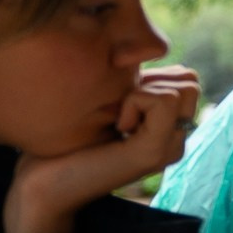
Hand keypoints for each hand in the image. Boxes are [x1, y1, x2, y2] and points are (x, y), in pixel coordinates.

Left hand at [5, 66, 201, 232]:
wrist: (42, 181)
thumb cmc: (64, 139)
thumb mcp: (109, 102)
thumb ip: (135, 86)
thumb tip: (149, 51)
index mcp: (168, 130)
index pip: (186, 79)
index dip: (152, 76)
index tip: (119, 101)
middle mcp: (175, 141)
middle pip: (190, 81)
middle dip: (152, 81)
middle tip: (119, 109)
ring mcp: (169, 148)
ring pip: (184, 88)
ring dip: (142, 91)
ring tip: (117, 120)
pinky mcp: (154, 152)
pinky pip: (164, 100)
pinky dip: (134, 102)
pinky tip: (116, 126)